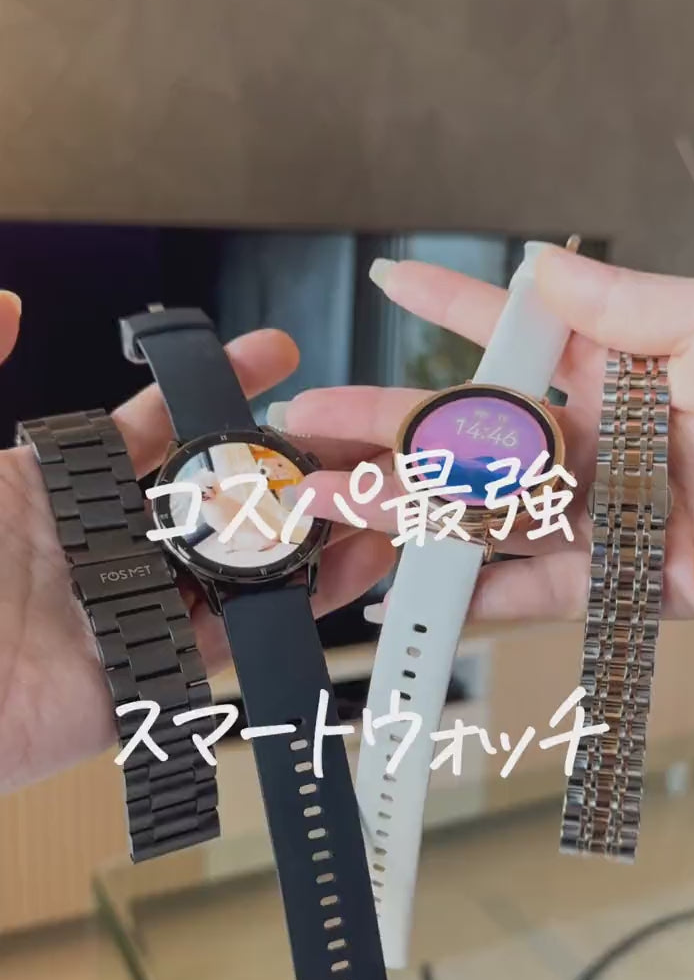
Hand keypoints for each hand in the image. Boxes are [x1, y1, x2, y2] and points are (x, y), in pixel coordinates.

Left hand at [0, 294, 393, 791]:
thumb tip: (7, 300)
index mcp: (54, 489)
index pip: (155, 425)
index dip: (217, 386)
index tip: (274, 352)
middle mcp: (101, 547)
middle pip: (213, 495)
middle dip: (284, 461)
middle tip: (347, 434)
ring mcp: (128, 613)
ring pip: (237, 565)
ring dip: (306, 532)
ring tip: (371, 496)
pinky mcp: (146, 679)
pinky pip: (234, 638)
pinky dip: (294, 607)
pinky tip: (344, 570)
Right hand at [284, 247, 693, 623]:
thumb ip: (618, 307)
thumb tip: (536, 267)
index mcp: (618, 366)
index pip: (514, 332)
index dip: (449, 307)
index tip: (389, 284)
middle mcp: (601, 440)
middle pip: (474, 437)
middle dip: (387, 432)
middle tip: (306, 434)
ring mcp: (607, 514)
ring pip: (485, 517)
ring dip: (402, 518)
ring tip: (327, 513)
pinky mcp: (629, 585)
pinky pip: (538, 594)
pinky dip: (475, 599)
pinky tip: (411, 596)